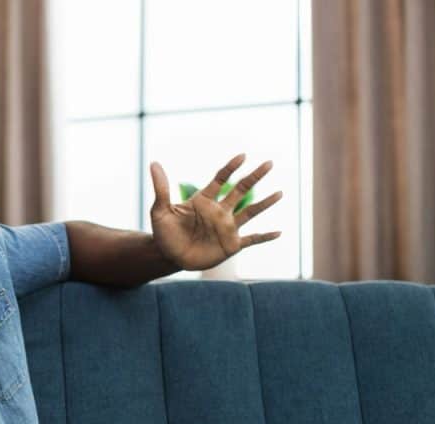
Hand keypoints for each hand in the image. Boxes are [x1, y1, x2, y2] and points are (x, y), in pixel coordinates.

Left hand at [149, 154, 282, 270]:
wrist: (168, 256)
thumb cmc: (164, 232)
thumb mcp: (160, 210)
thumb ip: (161, 188)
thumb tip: (154, 163)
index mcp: (204, 200)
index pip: (221, 179)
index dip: (231, 168)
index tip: (243, 156)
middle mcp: (219, 211)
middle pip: (241, 190)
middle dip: (255, 177)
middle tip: (269, 163)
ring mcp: (227, 227)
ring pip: (251, 212)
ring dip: (265, 203)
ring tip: (280, 193)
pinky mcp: (231, 244)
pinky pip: (252, 239)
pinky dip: (265, 236)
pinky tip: (279, 232)